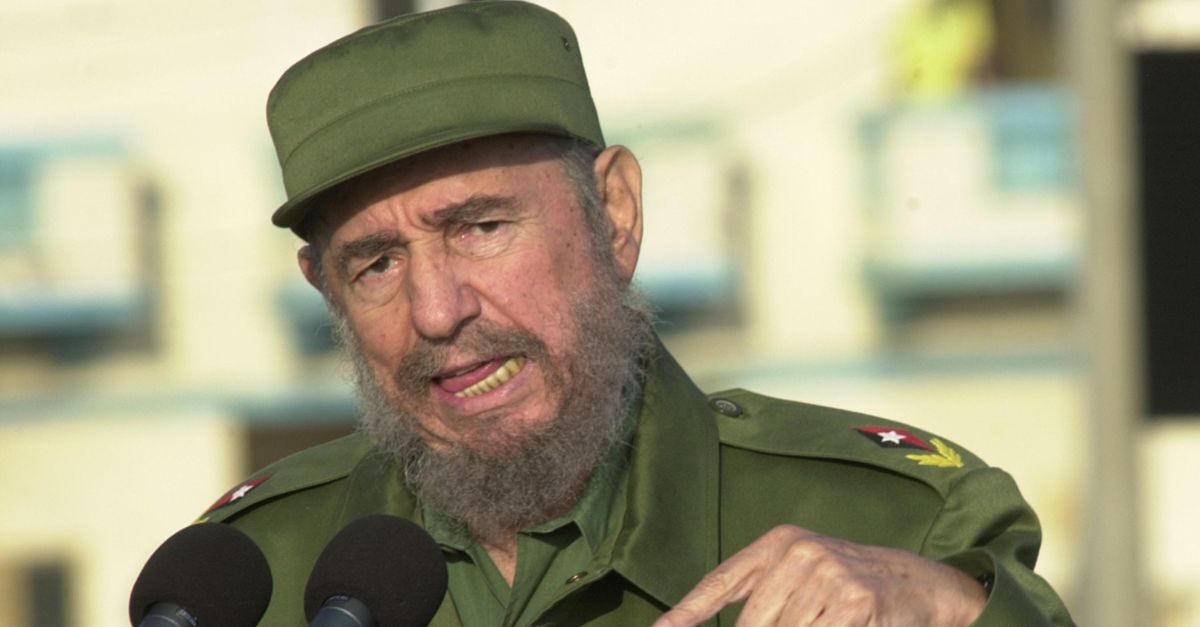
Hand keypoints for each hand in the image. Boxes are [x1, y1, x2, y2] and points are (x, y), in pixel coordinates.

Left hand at [652, 525, 986, 626]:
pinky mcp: (855, 602)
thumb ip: (753, 595)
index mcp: (780, 543)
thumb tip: (686, 623)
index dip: (687, 611)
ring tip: (823, 621)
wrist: (917, 583)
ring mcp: (829, 576)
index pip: (722, 581)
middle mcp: (801, 552)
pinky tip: (839, 625)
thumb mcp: (798, 575)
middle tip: (799, 624)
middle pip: (753, 624)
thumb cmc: (846, 585)